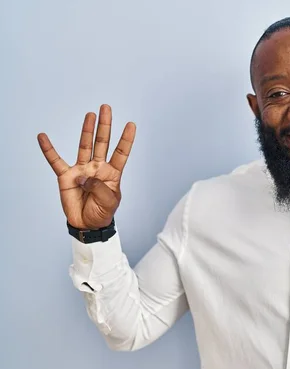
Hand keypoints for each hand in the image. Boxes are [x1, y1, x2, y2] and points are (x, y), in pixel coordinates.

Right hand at [38, 104, 135, 229]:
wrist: (88, 224)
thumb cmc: (102, 211)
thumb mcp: (109, 201)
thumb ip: (100, 187)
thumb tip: (84, 176)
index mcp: (112, 172)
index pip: (121, 152)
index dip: (126, 139)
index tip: (132, 124)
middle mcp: (97, 167)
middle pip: (102, 142)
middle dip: (105, 126)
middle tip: (106, 108)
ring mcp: (82, 170)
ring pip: (84, 146)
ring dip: (87, 130)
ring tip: (90, 115)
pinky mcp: (66, 176)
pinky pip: (56, 161)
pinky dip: (49, 149)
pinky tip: (43, 137)